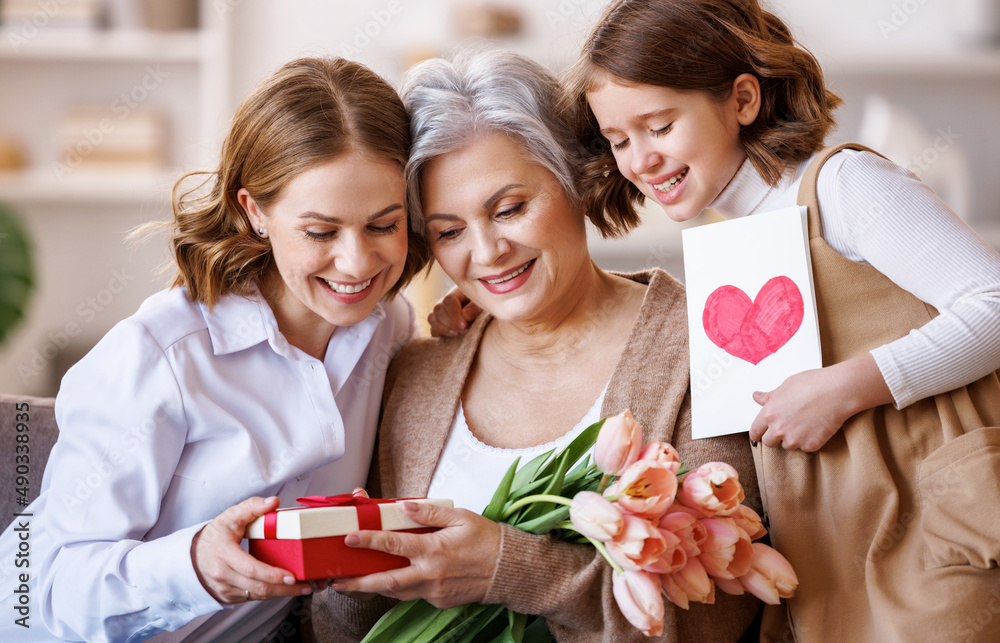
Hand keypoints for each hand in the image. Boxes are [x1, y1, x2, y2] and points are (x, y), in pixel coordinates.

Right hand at [191, 496, 313, 603]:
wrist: (193, 556)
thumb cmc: (214, 536)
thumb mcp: (230, 516)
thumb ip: (252, 506)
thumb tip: (273, 502)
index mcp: (223, 553)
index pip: (250, 568)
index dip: (272, 574)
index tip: (292, 576)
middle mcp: (222, 575)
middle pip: (258, 587)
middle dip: (285, 588)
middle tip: (306, 585)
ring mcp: (224, 589)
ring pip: (257, 596)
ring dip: (281, 594)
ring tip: (302, 588)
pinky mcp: (228, 597)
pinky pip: (252, 598)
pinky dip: (270, 594)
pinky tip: (285, 589)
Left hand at [329, 501, 500, 608]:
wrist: (508, 571)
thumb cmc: (488, 541)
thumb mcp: (461, 517)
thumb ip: (430, 513)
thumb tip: (405, 507)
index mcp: (434, 550)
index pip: (393, 544)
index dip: (368, 541)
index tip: (350, 538)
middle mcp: (431, 574)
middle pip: (386, 581)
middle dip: (359, 582)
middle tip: (338, 581)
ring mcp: (434, 591)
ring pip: (397, 592)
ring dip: (374, 588)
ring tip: (354, 584)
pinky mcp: (439, 601)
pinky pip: (414, 595)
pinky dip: (400, 588)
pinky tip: (392, 581)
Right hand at [428, 288, 481, 337]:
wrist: (484, 319)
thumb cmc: (485, 309)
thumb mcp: (483, 305)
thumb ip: (475, 308)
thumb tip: (465, 315)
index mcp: (457, 294)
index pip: (448, 300)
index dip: (454, 313)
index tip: (464, 325)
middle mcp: (446, 302)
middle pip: (438, 309)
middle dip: (450, 322)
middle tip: (464, 329)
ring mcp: (441, 314)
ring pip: (432, 318)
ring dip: (443, 328)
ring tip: (457, 334)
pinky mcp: (439, 326)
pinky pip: (432, 329)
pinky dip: (440, 333)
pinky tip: (452, 336)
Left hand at [748, 355, 892, 451]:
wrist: (838, 391)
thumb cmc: (814, 384)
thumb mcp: (786, 385)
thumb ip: (770, 396)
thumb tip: (757, 397)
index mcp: (770, 413)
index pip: (755, 430)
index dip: (757, 433)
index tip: (759, 435)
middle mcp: (779, 429)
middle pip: (769, 442)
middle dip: (775, 437)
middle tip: (786, 427)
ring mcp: (795, 439)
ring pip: (787, 446)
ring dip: (793, 439)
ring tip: (804, 423)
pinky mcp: (810, 445)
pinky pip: (805, 448)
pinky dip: (809, 441)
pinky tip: (816, 427)